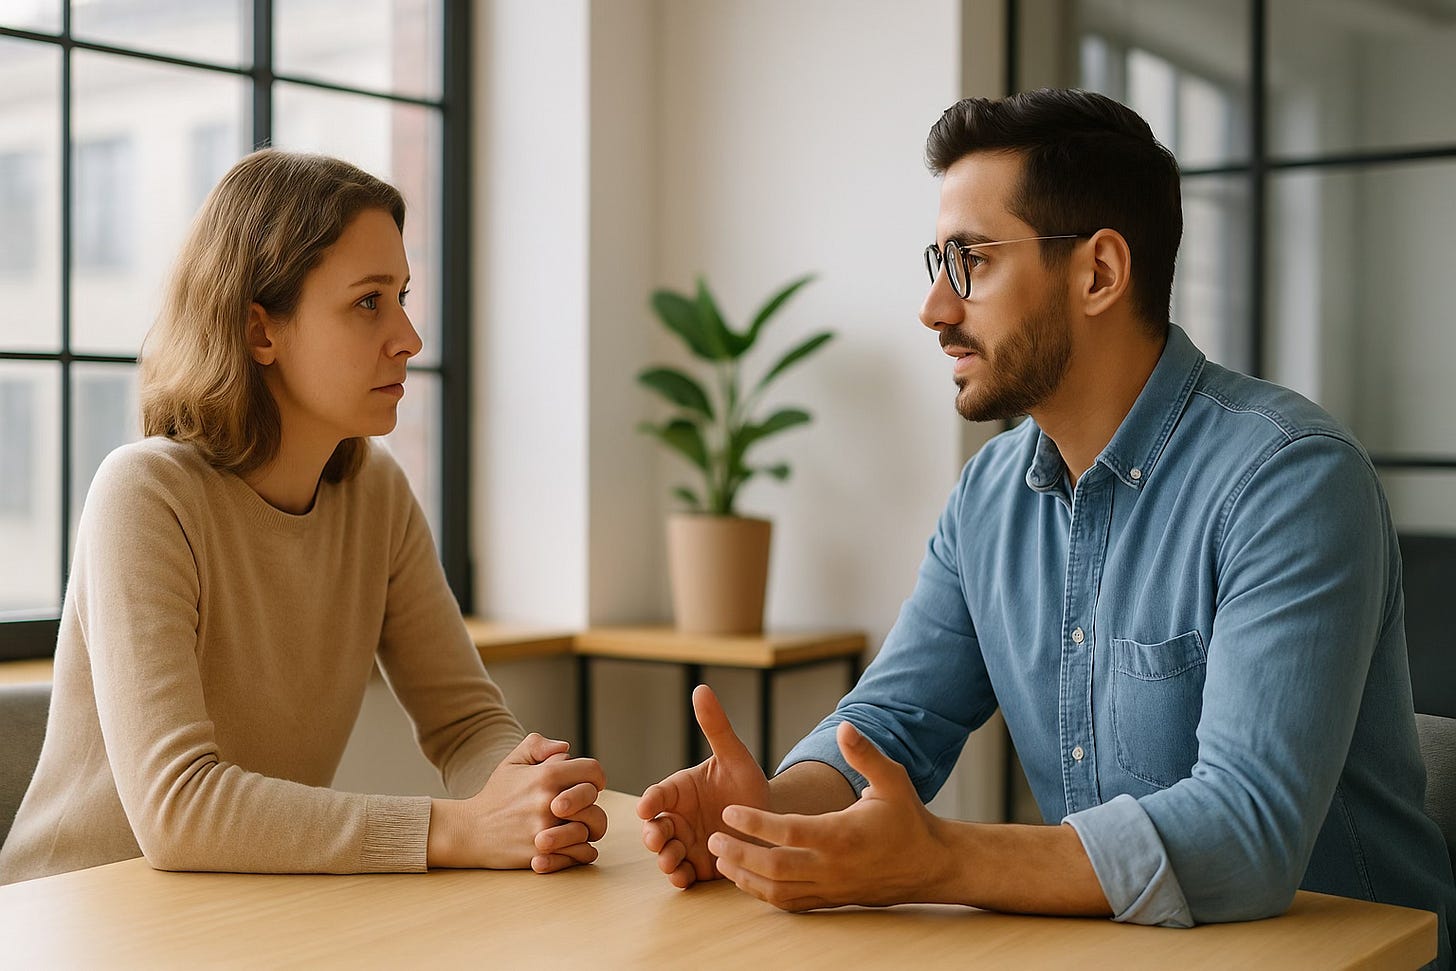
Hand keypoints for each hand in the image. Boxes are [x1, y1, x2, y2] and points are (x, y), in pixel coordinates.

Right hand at [428, 733, 606, 872]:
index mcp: (546, 775)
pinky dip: (580, 851)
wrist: (469, 831)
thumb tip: (566, 748)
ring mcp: (547, 831)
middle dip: (590, 803)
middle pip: (594, 801)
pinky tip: (569, 845)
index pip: (593, 771)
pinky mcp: (544, 855)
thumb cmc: (495, 795)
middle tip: (580, 808)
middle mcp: (549, 802)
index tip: (590, 784)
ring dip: (586, 828)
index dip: (595, 777)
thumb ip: (538, 745)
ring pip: (591, 829)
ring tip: (574, 827)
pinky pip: (582, 854)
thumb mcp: (511, 762)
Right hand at [637, 684, 770, 887]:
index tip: (646, 808)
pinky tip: (684, 877)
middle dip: (652, 834)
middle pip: (654, 827)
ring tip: (672, 861)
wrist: (771, 820)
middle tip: (656, 838)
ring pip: (665, 852)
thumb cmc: (748, 784)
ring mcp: (685, 843)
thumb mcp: (734, 755)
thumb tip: (701, 689)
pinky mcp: (698, 866)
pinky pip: (683, 874)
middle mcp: (677, 817)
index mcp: (680, 790)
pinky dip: (679, 877)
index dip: (650, 801)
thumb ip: (716, 726)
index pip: (658, 794)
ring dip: (664, 858)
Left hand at [707, 721, 948, 910]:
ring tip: (720, 858)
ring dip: (745, 877)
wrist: (929, 865)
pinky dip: (762, 894)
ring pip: (778, 891)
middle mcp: (833, 866)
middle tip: (713, 838)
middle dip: (739, 854)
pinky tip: (744, 878)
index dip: (755, 823)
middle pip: (775, 867)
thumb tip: (843, 726)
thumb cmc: (907, 818)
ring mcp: (830, 888)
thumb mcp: (892, 780)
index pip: (789, 832)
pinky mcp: (830, 900)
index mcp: (842, 835)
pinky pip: (789, 904)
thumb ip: (865, 754)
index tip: (729, 811)